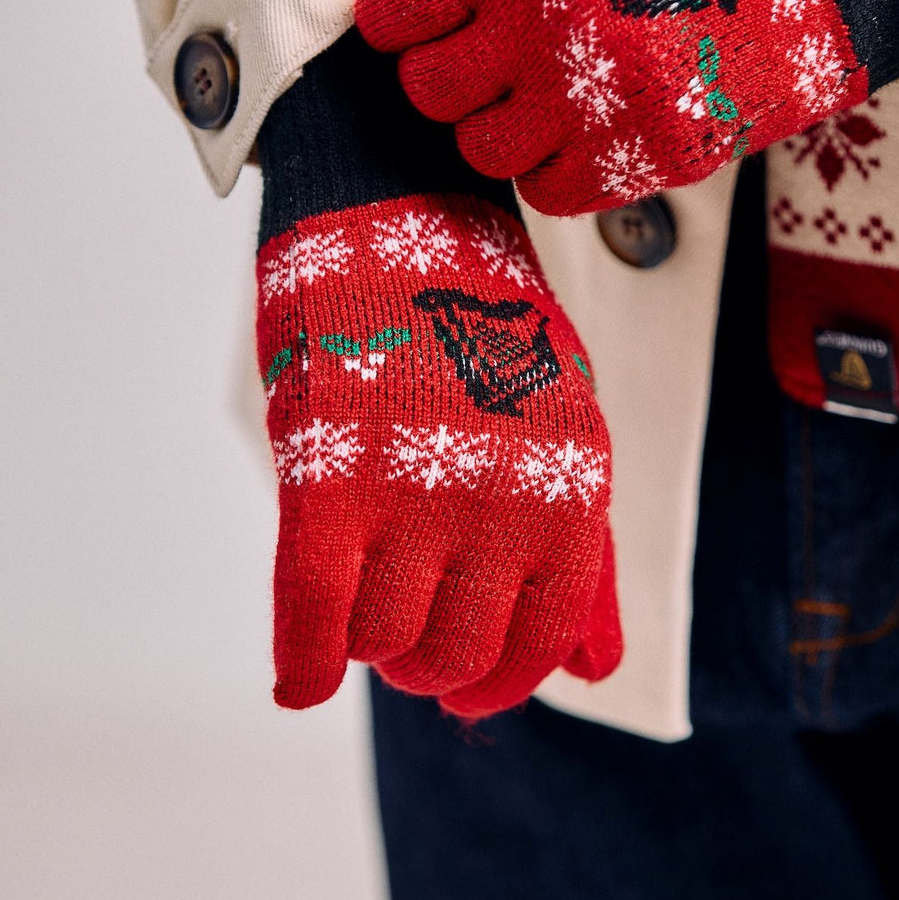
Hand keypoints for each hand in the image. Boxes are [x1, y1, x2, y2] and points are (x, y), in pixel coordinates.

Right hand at [259, 192, 620, 715]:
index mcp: (572, 491)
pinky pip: (313, 615)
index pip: (541, 644)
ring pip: (385, 644)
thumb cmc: (486, 328)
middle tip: (405, 631)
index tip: (465, 688)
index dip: (497, 682)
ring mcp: (417, 492)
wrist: (404, 211)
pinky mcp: (333, 476)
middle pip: (455, 656)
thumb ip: (585, 550)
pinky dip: (302, 665)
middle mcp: (506, 504)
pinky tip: (301, 679)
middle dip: (426, 664)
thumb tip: (596, 667)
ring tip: (362, 602)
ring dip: (369, 647)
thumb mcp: (567, 426)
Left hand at [355, 0, 867, 214]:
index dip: (395, 13)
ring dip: (499, 122)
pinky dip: (552, 164)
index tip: (416, 14)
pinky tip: (585, 121)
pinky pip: (550, 191)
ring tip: (547, 84)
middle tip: (489, 48)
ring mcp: (602, 104)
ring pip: (483, 150)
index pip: (397, 5)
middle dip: (446, 68)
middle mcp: (552, 32)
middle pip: (429, 91)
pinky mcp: (650, 156)